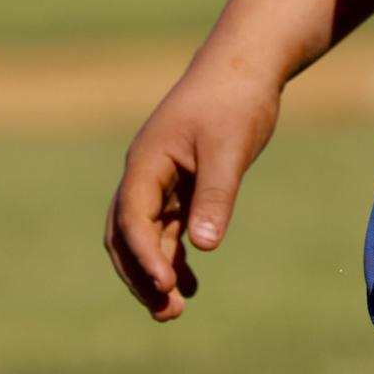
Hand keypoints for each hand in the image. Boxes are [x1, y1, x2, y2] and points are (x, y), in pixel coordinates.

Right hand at [104, 55, 281, 321]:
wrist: (246, 63)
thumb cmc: (235, 98)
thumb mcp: (228, 147)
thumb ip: (215, 194)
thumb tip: (204, 245)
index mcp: (147, 161)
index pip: (132, 218)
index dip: (144, 255)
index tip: (165, 284)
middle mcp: (146, 172)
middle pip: (127, 234)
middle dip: (141, 274)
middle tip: (168, 310)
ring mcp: (161, 178)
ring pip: (146, 235)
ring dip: (157, 270)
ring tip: (176, 309)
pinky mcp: (181, 181)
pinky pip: (168, 226)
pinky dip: (174, 253)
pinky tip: (192, 279)